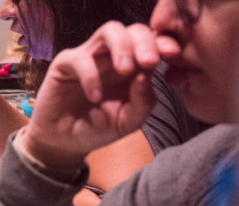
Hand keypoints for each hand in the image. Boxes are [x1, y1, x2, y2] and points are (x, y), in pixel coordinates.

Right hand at [20, 22, 159, 167]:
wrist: (65, 143)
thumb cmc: (97, 128)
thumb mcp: (128, 122)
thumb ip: (143, 102)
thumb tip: (145, 76)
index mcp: (135, 67)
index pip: (154, 43)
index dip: (165, 43)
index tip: (173, 55)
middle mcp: (114, 57)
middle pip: (135, 30)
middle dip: (146, 42)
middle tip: (150, 62)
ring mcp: (91, 57)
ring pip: (110, 30)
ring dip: (123, 46)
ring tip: (126, 70)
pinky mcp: (65, 64)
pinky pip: (81, 59)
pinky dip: (91, 76)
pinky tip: (95, 97)